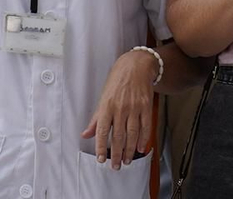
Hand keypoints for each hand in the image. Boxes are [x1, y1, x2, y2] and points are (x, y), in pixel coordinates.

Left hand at [81, 49, 155, 168]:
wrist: (135, 66)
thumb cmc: (117, 81)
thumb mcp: (103, 98)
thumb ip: (96, 119)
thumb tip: (86, 134)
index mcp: (106, 106)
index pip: (102, 131)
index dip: (101, 147)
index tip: (101, 159)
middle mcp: (120, 108)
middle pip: (119, 136)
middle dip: (117, 154)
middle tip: (116, 166)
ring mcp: (134, 107)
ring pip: (132, 134)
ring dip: (130, 150)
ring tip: (127, 161)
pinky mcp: (146, 106)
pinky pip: (146, 127)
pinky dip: (144, 139)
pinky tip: (140, 148)